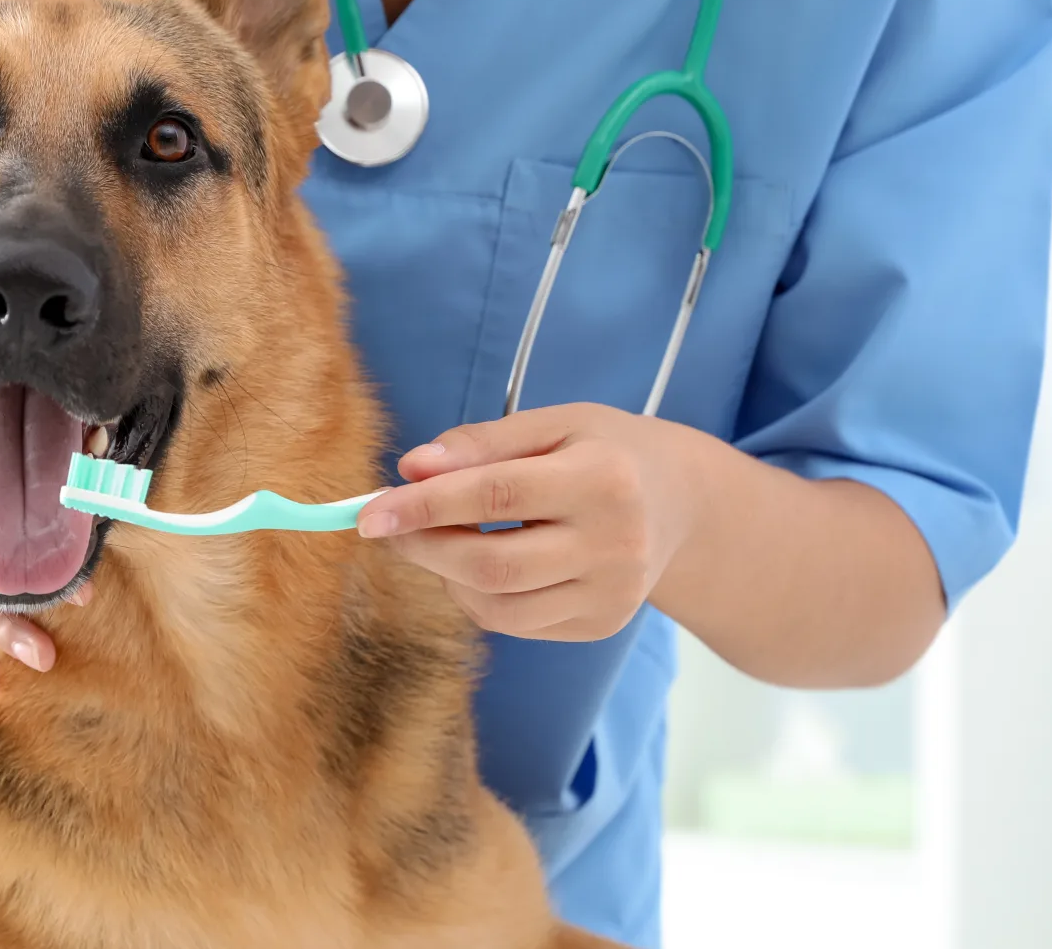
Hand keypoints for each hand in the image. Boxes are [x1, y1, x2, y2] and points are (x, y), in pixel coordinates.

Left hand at [355, 403, 706, 641]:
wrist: (683, 503)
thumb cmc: (606, 452)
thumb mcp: (553, 424)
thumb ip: (480, 443)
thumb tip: (409, 468)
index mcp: (604, 479)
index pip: (494, 496)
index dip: (423, 506)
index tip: (368, 511)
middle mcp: (616, 545)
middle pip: (491, 564)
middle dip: (423, 547)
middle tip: (386, 527)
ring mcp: (612, 595)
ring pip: (496, 606)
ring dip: (446, 574)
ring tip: (443, 538)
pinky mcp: (601, 626)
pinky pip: (514, 623)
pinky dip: (478, 596)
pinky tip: (483, 563)